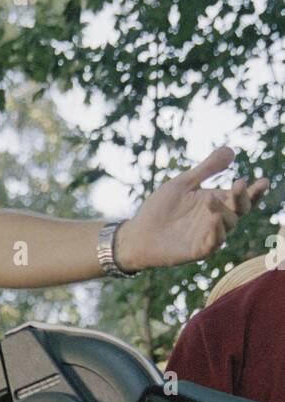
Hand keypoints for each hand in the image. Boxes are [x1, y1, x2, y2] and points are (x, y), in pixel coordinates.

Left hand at [115, 147, 268, 271]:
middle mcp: (217, 220)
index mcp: (216, 202)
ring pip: (227, 226)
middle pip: (239, 210)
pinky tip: (214, 220)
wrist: (137, 233)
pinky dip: (216, 232)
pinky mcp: (198, 251)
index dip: (254, 191)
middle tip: (239, 185)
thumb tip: (232, 151)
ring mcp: (208, 236)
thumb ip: (207, 169)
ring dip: (223, 212)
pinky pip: (213, 243)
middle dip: (242, 198)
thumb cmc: (160, 208)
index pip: (241, 197)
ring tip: (210, 199)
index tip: (263, 181)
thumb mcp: (184, 183)